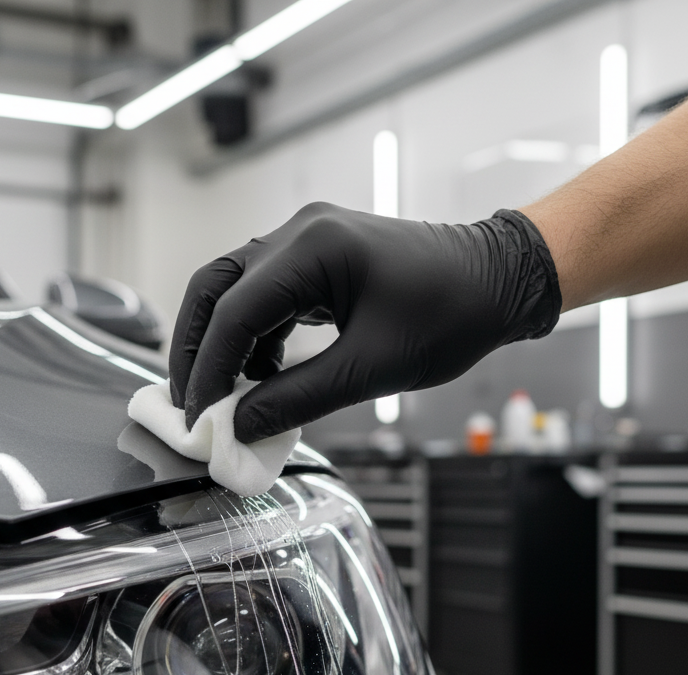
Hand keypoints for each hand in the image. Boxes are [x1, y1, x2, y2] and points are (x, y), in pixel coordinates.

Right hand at [169, 202, 560, 442]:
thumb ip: (299, 398)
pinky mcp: (316, 261)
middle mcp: (299, 234)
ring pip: (232, 291)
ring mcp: (305, 243)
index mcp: (313, 249)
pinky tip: (260, 379)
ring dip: (220, 345)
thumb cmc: (452, 315)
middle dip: (194, 349)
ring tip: (220, 399)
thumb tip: (240, 427)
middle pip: (214, 289)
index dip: (208, 371)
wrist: (500, 280)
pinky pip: (263, 298)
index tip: (199, 419)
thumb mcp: (372, 368)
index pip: (233, 313)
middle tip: (187, 403)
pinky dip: (251, 340)